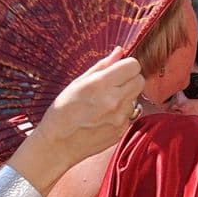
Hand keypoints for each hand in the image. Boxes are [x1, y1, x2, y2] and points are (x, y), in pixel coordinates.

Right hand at [31, 53, 144, 168]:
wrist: (57, 145)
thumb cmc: (62, 111)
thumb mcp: (77, 83)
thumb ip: (102, 66)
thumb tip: (120, 51)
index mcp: (100, 85)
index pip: (133, 66)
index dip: (126, 66)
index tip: (118, 70)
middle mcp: (114, 101)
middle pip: (140, 80)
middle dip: (130, 79)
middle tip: (113, 85)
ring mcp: (119, 118)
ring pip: (135, 98)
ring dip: (125, 98)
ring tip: (104, 105)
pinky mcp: (121, 131)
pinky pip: (130, 115)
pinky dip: (121, 114)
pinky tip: (104, 117)